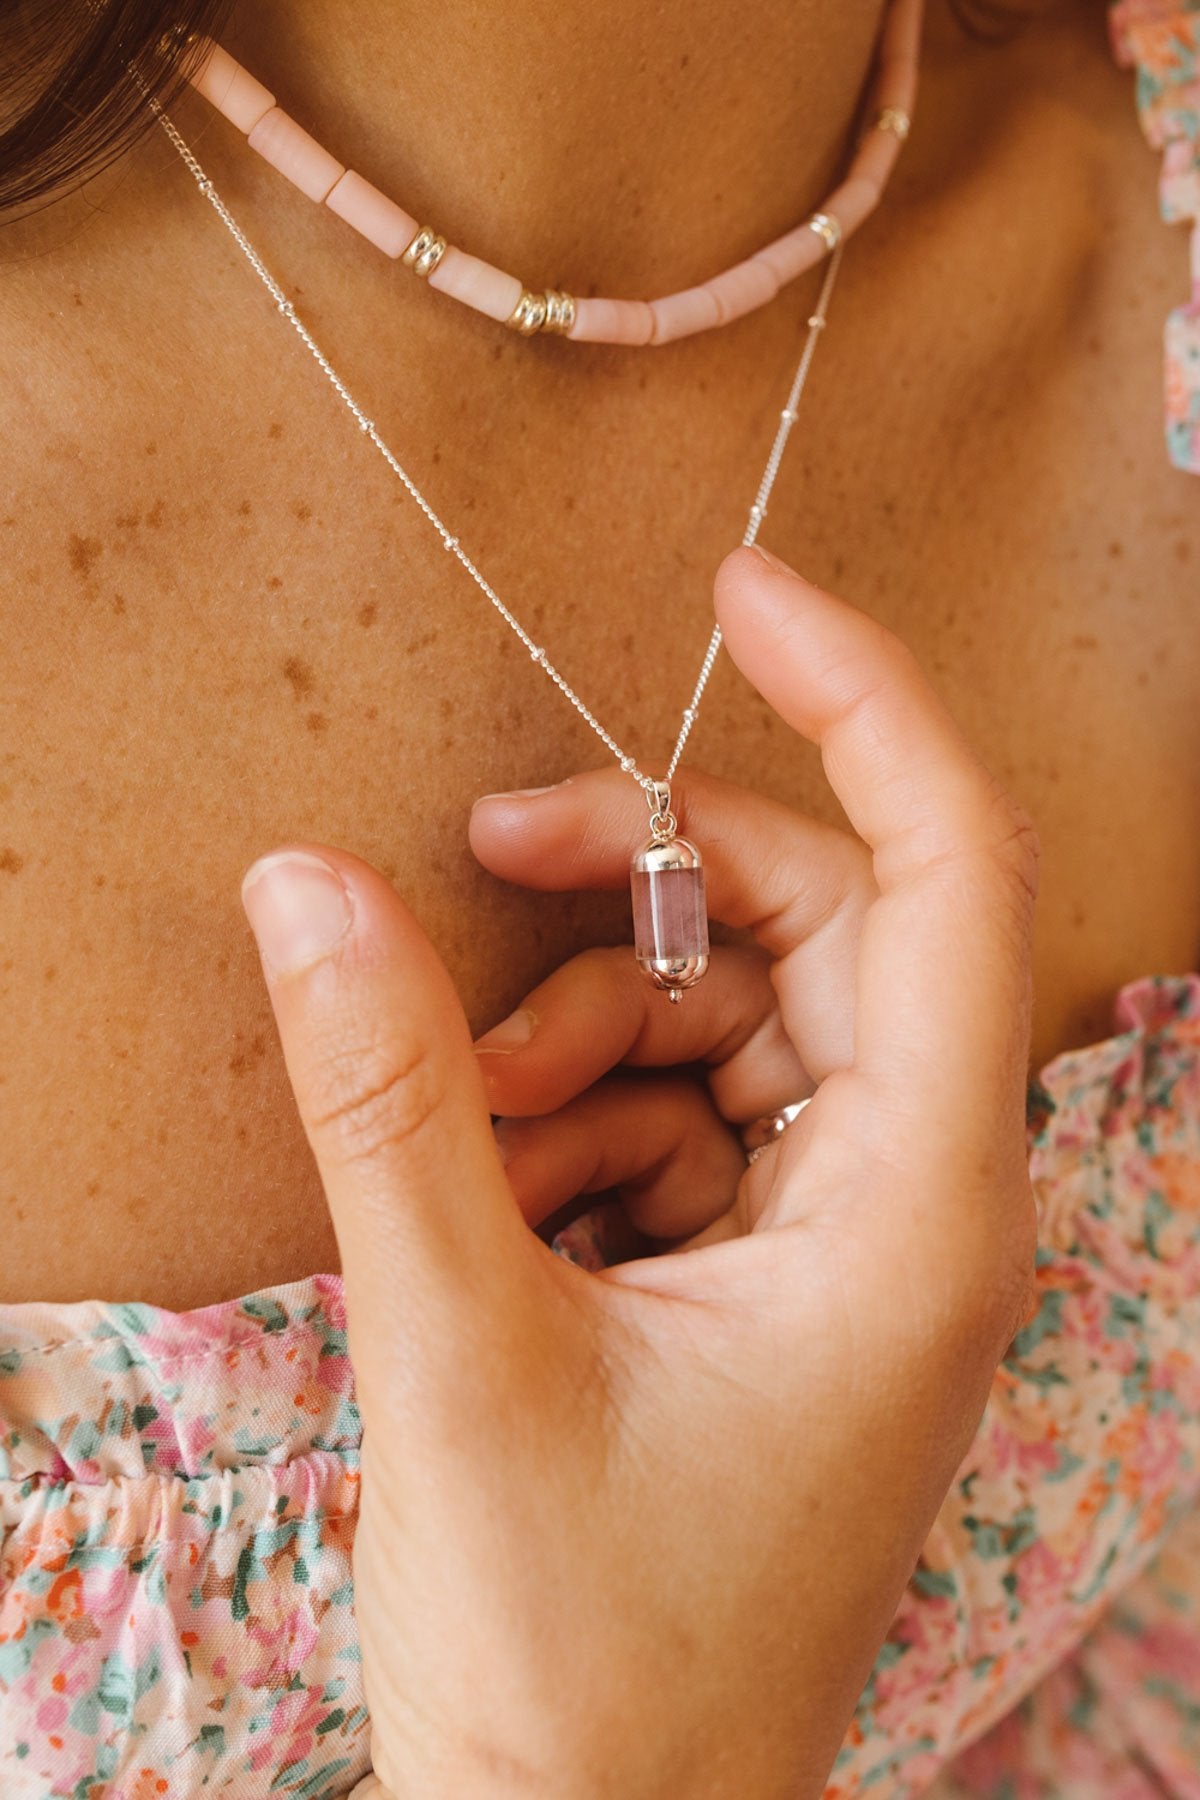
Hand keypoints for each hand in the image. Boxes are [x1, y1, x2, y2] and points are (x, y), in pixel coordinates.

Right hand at [240, 544, 1039, 1799]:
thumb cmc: (584, 1651)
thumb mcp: (462, 1352)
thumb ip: (390, 1104)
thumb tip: (304, 884)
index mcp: (921, 1209)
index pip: (946, 874)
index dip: (860, 702)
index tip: (745, 592)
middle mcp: (920, 1202)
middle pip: (812, 925)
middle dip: (643, 886)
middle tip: (479, 860)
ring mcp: (850, 1236)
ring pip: (732, 1014)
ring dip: (584, 1029)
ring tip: (469, 1135)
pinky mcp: (776, 1269)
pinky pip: (687, 1107)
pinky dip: (582, 1114)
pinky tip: (500, 1206)